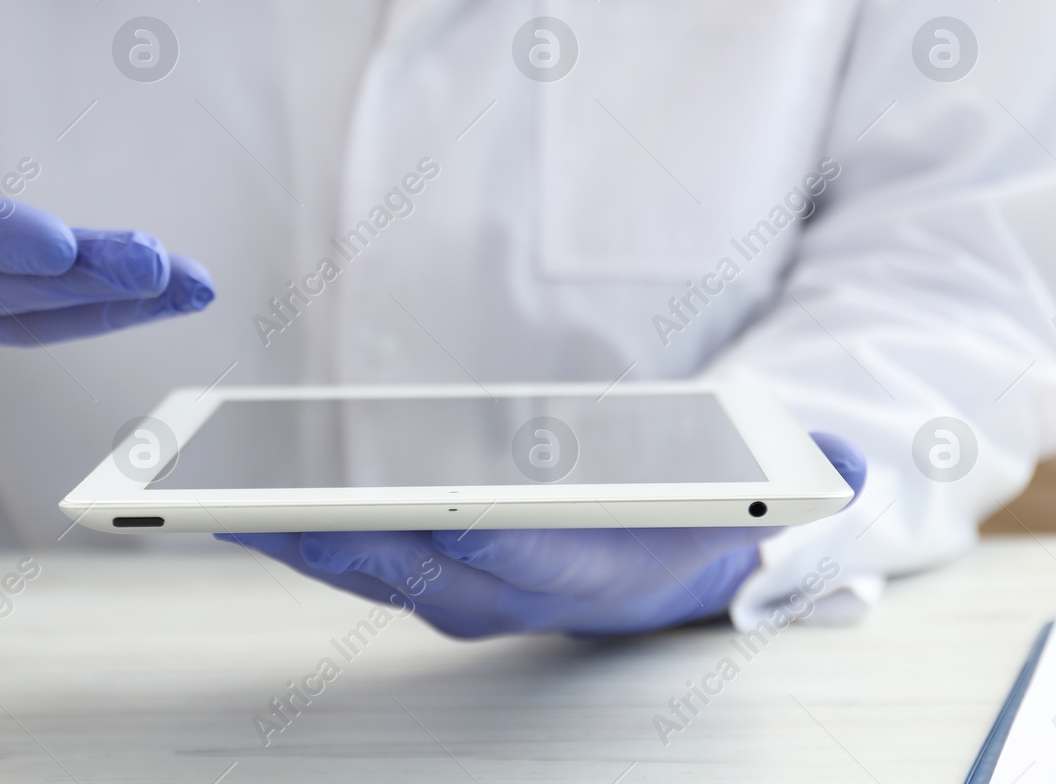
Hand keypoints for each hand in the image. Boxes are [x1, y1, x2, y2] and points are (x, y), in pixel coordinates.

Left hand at [218, 433, 864, 638]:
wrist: (673, 569)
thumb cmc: (699, 525)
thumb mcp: (763, 503)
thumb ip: (805, 482)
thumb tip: (845, 461)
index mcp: (589, 572)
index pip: (522, 555)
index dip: (465, 535)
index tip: (403, 510)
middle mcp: (510, 594)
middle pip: (411, 565)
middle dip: (327, 538)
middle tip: (240, 498)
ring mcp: (458, 590)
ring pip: (364, 567)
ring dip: (287, 539)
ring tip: (211, 493)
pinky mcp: (424, 572)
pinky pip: (351, 555)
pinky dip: (294, 532)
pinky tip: (238, 498)